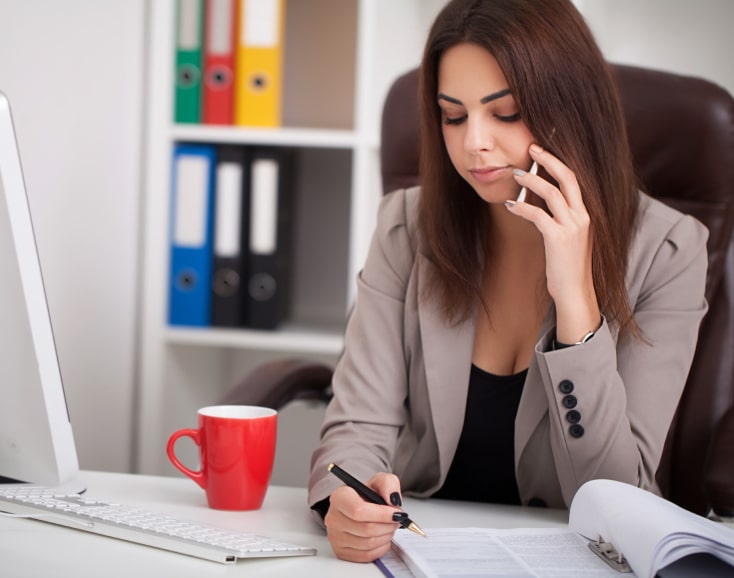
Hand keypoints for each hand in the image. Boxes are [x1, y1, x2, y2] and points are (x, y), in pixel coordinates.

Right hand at [324, 472, 402, 562]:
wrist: (360, 507)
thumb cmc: (366, 496)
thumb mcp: (379, 481)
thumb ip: (388, 484)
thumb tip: (393, 499)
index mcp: (340, 497)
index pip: (358, 511)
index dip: (381, 514)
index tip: (396, 513)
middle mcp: (333, 517)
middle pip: (366, 529)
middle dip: (388, 525)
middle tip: (396, 519)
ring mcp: (335, 537)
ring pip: (368, 544)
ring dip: (386, 536)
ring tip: (389, 526)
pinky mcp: (341, 551)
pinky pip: (367, 556)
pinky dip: (381, 548)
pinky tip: (382, 537)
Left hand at [507, 144, 600, 342]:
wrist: (575, 292)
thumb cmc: (568, 267)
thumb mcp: (568, 238)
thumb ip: (560, 220)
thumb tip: (539, 203)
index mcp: (586, 214)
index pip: (575, 179)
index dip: (559, 162)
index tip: (543, 150)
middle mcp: (583, 216)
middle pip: (568, 177)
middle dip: (548, 159)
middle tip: (531, 147)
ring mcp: (572, 227)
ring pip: (552, 193)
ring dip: (532, 181)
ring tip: (516, 173)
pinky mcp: (558, 239)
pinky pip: (538, 215)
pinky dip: (522, 207)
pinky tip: (510, 205)